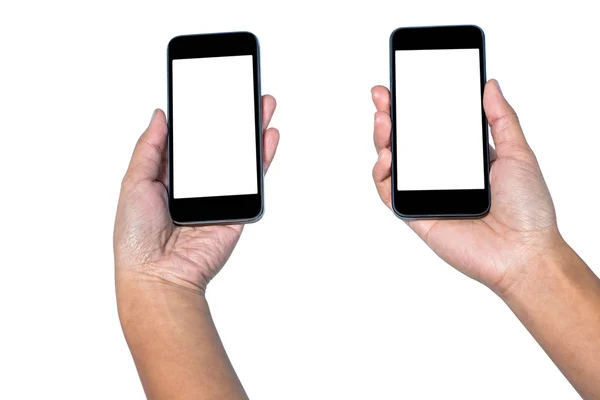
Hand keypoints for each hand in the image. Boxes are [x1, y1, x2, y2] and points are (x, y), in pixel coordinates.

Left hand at [114, 96, 279, 293]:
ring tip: (262, 105)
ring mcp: (219, 198)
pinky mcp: (237, 212)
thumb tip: (160, 114)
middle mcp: (196, 187)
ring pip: (240, 160)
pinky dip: (263, 159)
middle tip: (243, 92)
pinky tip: (268, 136)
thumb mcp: (134, 182)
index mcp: (168, 178)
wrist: (158, 276)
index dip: (200, 117)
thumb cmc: (136, 237)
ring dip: (253, 132)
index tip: (210, 93)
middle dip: (233, 119)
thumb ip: (149, 147)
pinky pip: (253, 182)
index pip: (189, 141)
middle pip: (219, 145)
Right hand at [371, 80, 563, 295]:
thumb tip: (489, 84)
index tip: (403, 85)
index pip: (432, 126)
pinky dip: (381, 174)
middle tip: (382, 96)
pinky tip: (387, 157)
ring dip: (382, 140)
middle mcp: (441, 174)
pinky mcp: (415, 215)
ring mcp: (426, 194)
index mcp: (464, 158)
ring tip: (383, 120)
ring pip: (393, 164)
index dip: (415, 106)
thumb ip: (501, 118)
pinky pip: (389, 192)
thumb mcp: (519, 153)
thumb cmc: (528, 209)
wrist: (524, 253)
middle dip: (390, 116)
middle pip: (406, 142)